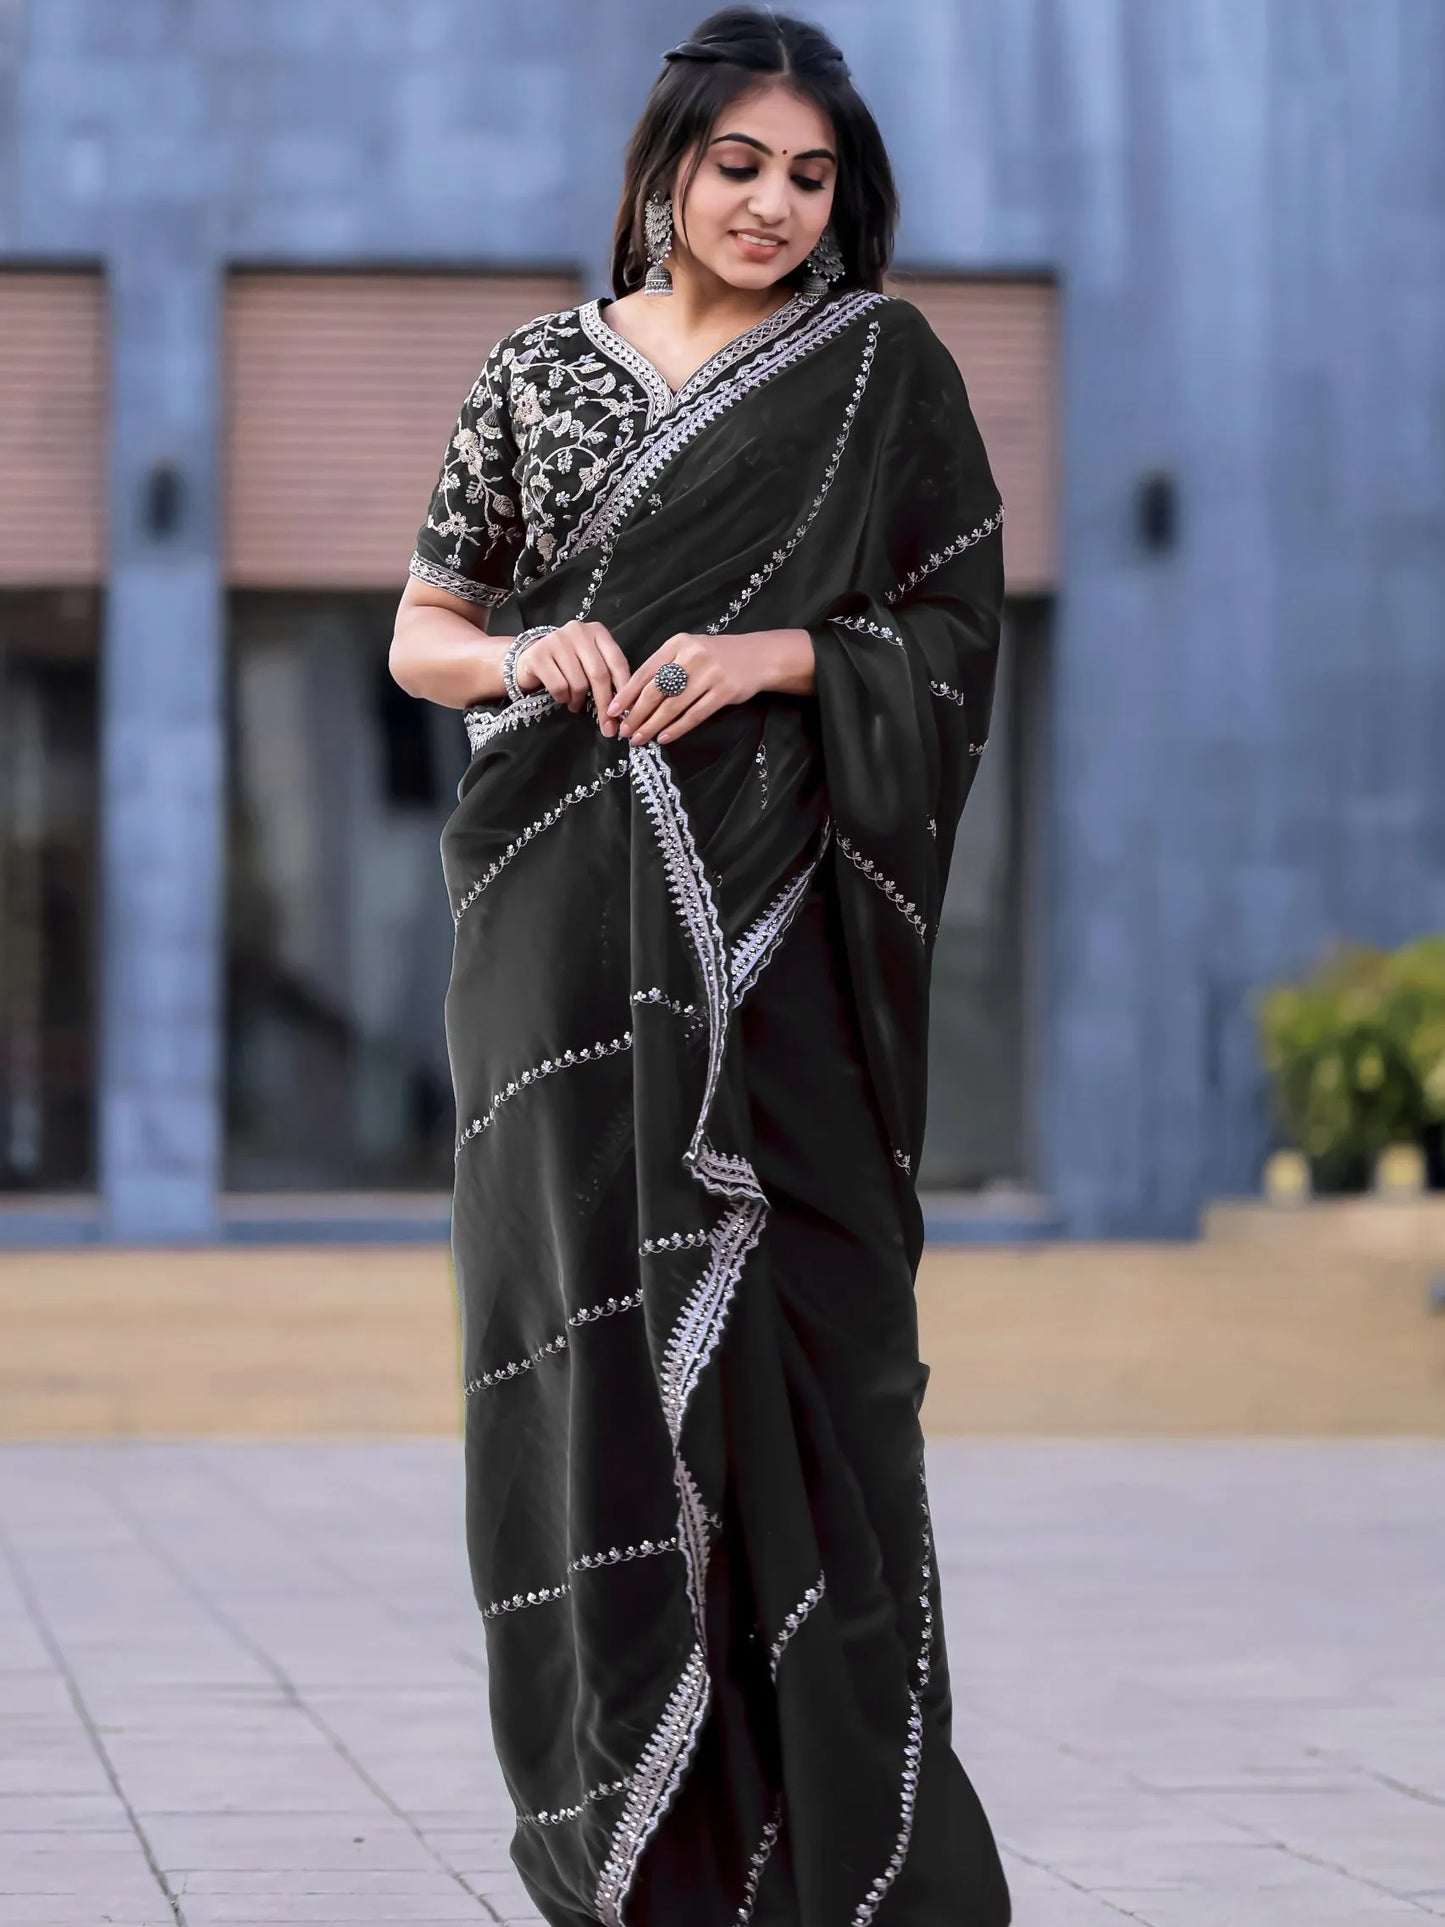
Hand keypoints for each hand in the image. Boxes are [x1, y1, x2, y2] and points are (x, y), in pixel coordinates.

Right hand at [515, 619, 630, 735]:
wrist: (530, 658)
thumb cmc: (567, 664)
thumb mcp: (591, 663)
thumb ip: (608, 676)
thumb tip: (626, 710)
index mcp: (597, 631)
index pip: (617, 662)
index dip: (624, 690)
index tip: (626, 713)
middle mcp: (578, 631)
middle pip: (599, 674)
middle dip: (605, 704)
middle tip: (608, 727)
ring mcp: (556, 640)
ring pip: (579, 683)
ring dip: (579, 701)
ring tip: (575, 703)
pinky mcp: (538, 655)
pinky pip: (559, 686)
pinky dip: (563, 698)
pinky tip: (562, 697)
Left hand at [606, 629, 814, 746]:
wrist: (757, 656)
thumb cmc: (715, 656)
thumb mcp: (688, 651)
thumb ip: (664, 668)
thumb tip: (633, 698)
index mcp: (677, 643)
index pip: (644, 672)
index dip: (626, 694)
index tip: (611, 711)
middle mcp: (691, 656)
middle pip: (656, 691)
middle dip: (636, 714)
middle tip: (624, 731)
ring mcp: (709, 674)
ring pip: (673, 706)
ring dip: (652, 725)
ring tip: (639, 738)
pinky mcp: (723, 691)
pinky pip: (694, 715)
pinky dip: (677, 728)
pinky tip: (664, 738)